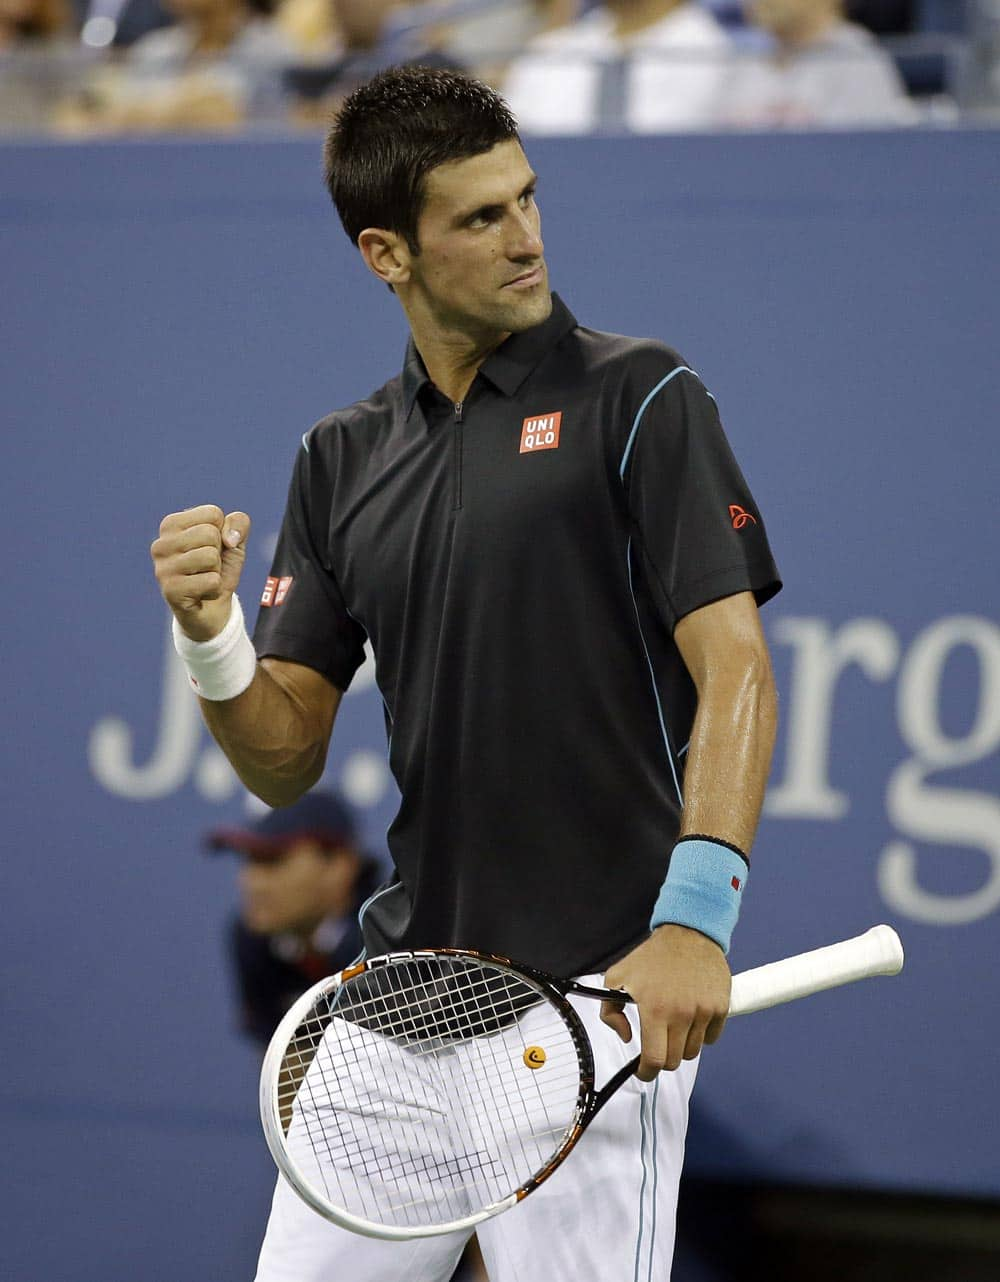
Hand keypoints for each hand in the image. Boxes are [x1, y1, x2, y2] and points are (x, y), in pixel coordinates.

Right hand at [151, 504, 250, 640]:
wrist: (212, 609)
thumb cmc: (218, 569)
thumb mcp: (234, 540)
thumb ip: (238, 523)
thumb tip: (229, 539)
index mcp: (171, 524)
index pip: (212, 514)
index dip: (222, 532)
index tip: (211, 548)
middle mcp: (160, 544)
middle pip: (210, 534)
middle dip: (218, 553)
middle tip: (207, 567)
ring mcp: (162, 568)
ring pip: (210, 556)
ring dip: (216, 571)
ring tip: (203, 578)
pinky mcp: (170, 591)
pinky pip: (211, 581)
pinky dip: (215, 589)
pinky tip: (201, 594)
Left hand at [600, 924, 730, 1080]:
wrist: (688, 934)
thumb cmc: (654, 956)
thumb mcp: (618, 976)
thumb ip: (610, 1011)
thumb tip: (626, 1036)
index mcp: (655, 1009)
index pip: (655, 1060)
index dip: (646, 1072)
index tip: (643, 1071)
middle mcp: (682, 1014)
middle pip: (674, 1061)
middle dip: (662, 1057)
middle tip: (657, 1043)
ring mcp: (704, 1012)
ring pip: (692, 1051)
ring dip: (681, 1045)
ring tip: (674, 1023)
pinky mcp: (720, 1008)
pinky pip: (711, 1038)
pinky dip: (700, 1035)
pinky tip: (691, 1017)